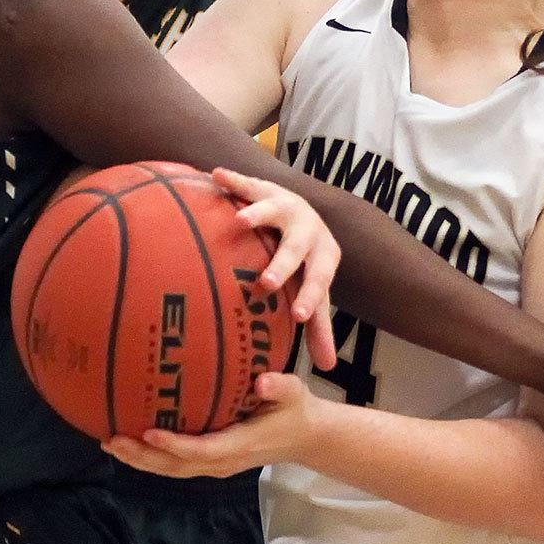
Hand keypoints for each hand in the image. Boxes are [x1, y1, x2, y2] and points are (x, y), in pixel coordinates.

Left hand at [103, 372, 315, 476]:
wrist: (304, 436)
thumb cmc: (294, 409)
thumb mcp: (293, 393)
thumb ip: (279, 387)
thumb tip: (263, 381)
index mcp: (239, 445)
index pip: (201, 450)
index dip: (174, 445)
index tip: (148, 432)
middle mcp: (221, 461)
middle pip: (176, 466)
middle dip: (142, 456)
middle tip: (111, 439)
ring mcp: (214, 464)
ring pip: (170, 469)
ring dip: (139, 459)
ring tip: (109, 443)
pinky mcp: (209, 460)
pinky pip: (175, 463)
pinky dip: (150, 457)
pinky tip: (129, 442)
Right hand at [213, 168, 338, 369]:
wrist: (304, 211)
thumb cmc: (306, 261)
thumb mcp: (314, 288)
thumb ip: (319, 326)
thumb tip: (328, 368)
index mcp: (323, 254)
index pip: (319, 279)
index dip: (310, 298)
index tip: (298, 318)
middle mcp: (307, 227)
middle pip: (297, 246)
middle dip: (283, 263)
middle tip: (267, 282)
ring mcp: (286, 205)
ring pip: (274, 208)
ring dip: (259, 214)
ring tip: (241, 222)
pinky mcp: (264, 189)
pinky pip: (247, 184)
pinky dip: (233, 180)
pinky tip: (215, 175)